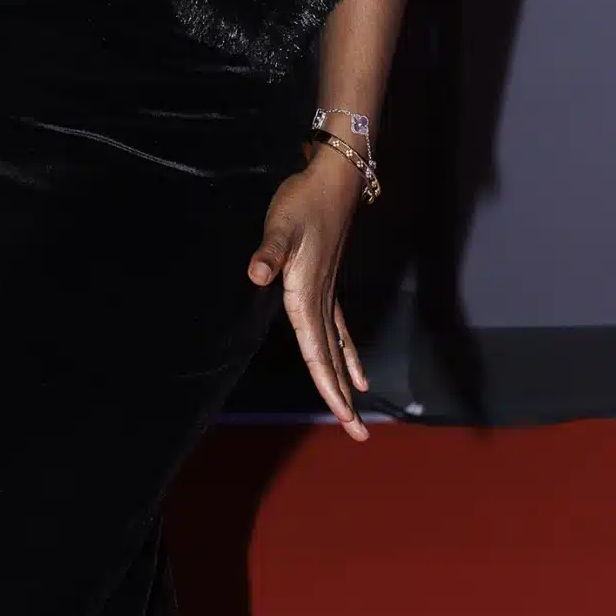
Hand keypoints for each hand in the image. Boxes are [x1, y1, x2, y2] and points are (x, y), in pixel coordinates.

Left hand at [247, 150, 368, 439]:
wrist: (332, 181)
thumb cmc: (303, 202)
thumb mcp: (280, 224)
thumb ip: (269, 251)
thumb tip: (258, 273)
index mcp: (306, 295)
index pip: (318, 352)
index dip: (329, 386)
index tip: (344, 416)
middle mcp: (320, 302)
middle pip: (331, 361)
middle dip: (343, 399)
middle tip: (358, 434)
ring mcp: (327, 295)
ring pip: (337, 350)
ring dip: (345, 383)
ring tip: (355, 414)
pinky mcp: (327, 285)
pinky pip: (339, 331)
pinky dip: (347, 355)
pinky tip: (356, 372)